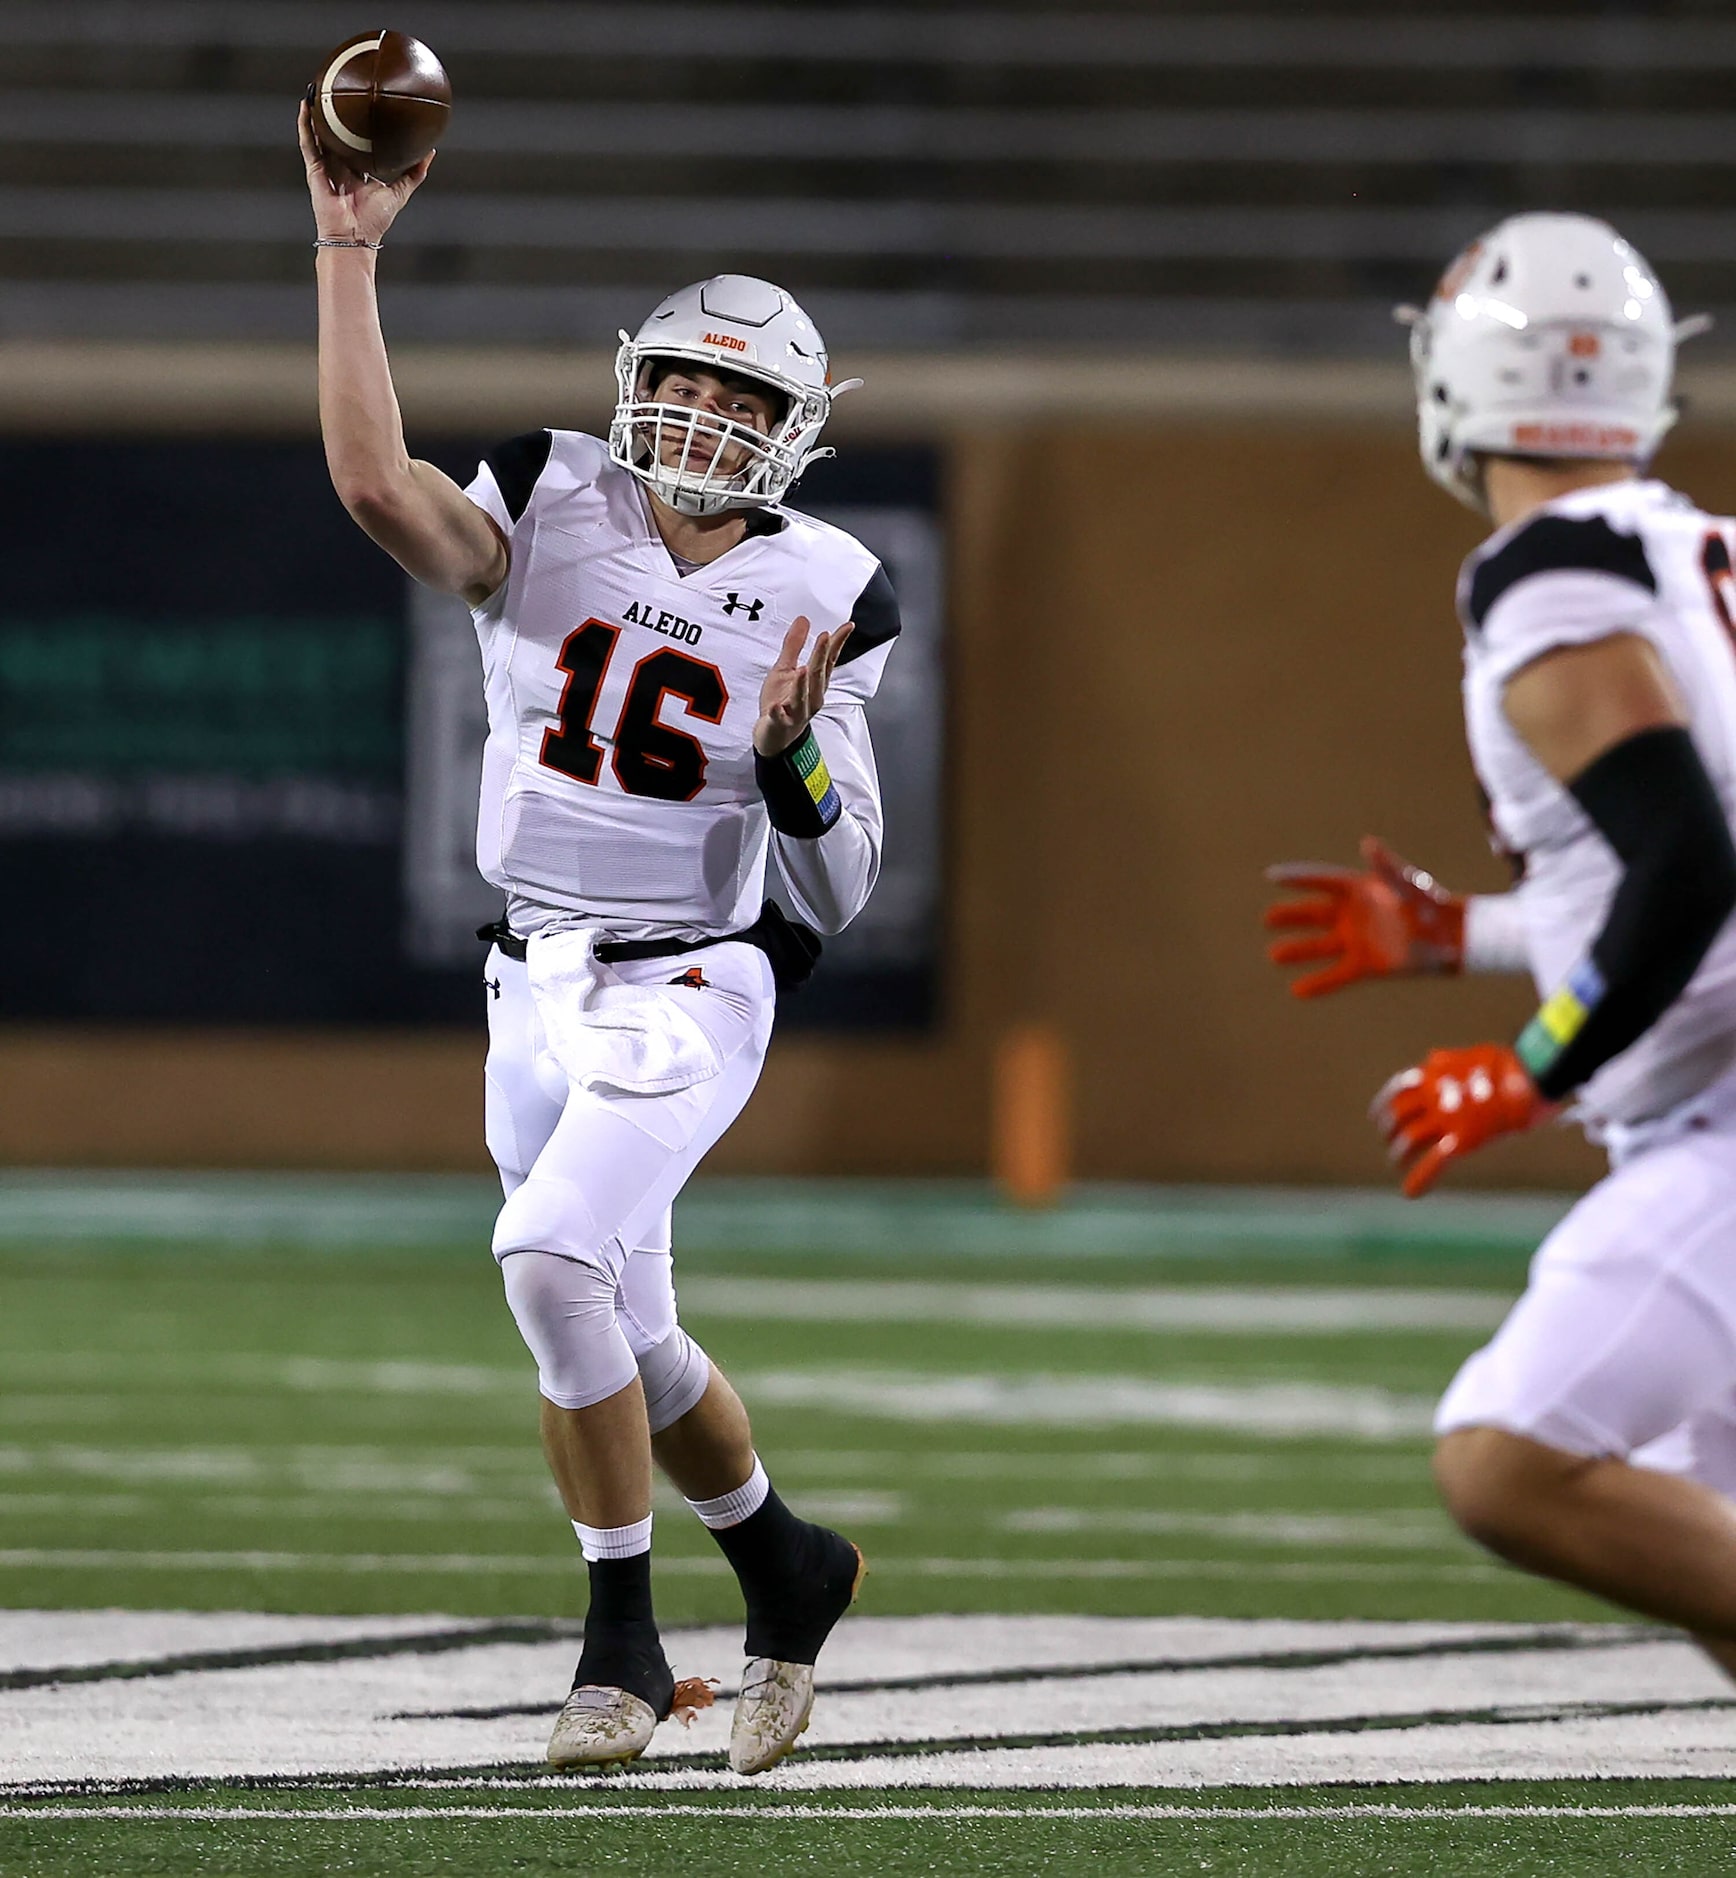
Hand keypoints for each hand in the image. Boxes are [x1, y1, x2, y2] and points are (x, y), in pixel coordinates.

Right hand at [298, 98, 433, 245]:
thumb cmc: (375, 220)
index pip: (356, 140)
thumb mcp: (400, 191)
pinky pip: (308, 142)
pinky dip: (305, 124)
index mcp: (357, 169)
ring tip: (317, 87)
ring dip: (316, 111)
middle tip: (339, 86)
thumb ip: (415, 173)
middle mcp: (340, 165)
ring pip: (318, 132)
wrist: (355, 236)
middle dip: (335, 112)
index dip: (357, 123)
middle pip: (336, 133)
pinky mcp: (315, 170)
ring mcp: (325, 166)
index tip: (363, 102)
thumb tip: (430, 152)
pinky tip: (306, 105)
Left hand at [754, 616, 852, 756]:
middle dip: (821, 656)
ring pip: (803, 697)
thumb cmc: (783, 702)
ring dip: (803, 684)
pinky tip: (776, 707)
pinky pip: (780, 718)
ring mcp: (797, 711)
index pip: (828, 660)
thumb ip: (794, 646)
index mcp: (815, 682)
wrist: (776, 737)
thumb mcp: (786, 669)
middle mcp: (812, 696)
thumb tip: (804, 620)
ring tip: (803, 669)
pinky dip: (778, 713)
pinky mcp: (781, 723)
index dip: (837, 643)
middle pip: (818, 675)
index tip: (847, 626)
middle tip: (826, 636)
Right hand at [1264, 836, 1464, 997]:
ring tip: (1274, 955)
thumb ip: (1386, 867)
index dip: (1297, 878)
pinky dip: (1319, 984)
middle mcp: (1352, 914)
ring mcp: (1356, 940)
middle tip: (1268, 919)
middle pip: (1313, 913)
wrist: (1451, 936)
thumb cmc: (1429, 903)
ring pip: (1319, 946)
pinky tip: (1297, 990)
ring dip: (1297, 951)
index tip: (1272, 876)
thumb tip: (1368, 844)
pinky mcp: (1365, 965)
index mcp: (1358, 889)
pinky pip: (1337, 975)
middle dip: (1290, 916)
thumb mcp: (1407, 883)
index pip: (1321, 881)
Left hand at [1372, 1044, 1552, 1198]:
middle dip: (1389, 1131)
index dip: (1384, 1106)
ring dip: (1399, 1154)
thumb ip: (1448, 1061)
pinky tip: (1410, 1192)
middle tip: (1391, 1141)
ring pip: (1409, 1140)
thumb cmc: (1508, 1066)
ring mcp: (1447, 1118)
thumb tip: (1432, 1059)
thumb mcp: (1472, 1055)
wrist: (1533, 1076)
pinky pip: (1434, 1162)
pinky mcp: (1463, 1138)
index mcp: (1434, 1074)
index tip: (1378, 1118)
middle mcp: (1434, 1096)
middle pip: (1397, 1116)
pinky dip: (1420, 1178)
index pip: (1397, 1091)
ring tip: (1397, 1162)